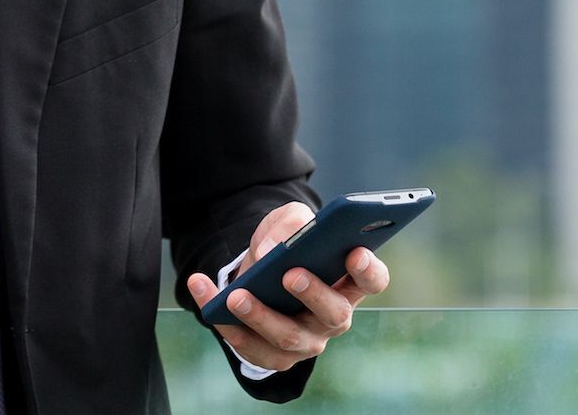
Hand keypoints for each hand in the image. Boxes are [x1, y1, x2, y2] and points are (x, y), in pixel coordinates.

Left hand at [184, 200, 390, 372]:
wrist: (256, 270)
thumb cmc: (283, 244)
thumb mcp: (286, 221)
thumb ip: (289, 224)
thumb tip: (272, 252)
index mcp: (348, 281)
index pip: (372, 281)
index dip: (368, 270)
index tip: (354, 252)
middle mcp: (333, 316)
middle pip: (333, 313)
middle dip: (312, 293)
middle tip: (289, 275)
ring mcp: (306, 340)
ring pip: (288, 337)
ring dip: (260, 316)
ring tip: (236, 295)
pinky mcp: (274, 356)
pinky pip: (250, 347)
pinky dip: (224, 322)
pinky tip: (205, 295)